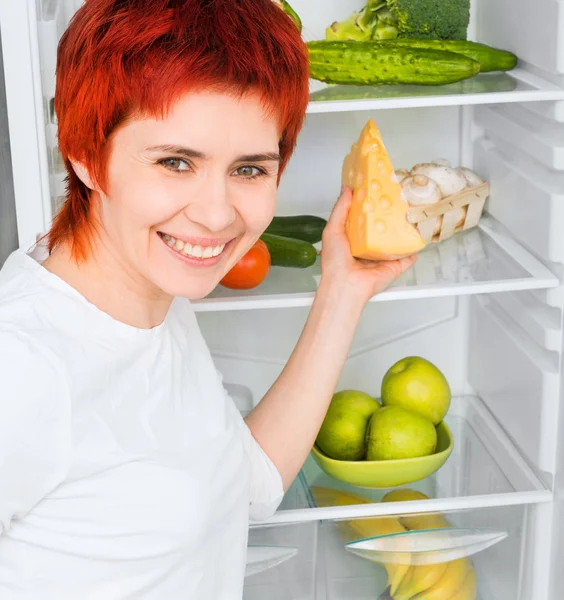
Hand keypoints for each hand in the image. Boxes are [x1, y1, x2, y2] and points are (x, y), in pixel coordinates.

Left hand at [319, 187, 417, 305]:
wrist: (346, 284)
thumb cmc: (335, 262)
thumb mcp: (332, 229)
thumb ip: (340, 209)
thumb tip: (347, 190)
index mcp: (352, 239)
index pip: (363, 218)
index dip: (368, 205)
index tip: (375, 190)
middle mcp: (367, 247)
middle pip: (381, 227)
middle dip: (387, 215)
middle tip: (395, 200)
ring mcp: (382, 257)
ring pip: (396, 239)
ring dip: (402, 228)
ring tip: (409, 213)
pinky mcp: (394, 266)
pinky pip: (407, 255)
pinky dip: (414, 247)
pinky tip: (418, 236)